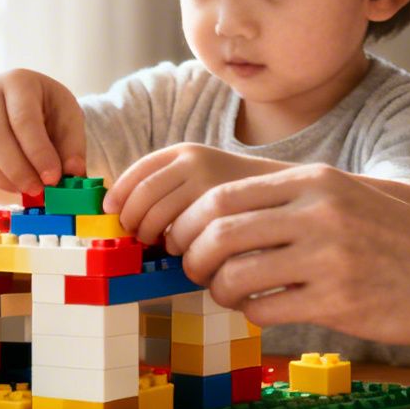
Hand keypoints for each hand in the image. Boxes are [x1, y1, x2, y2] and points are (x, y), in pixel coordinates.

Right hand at [0, 69, 86, 196]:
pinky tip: (11, 185)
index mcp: (19, 81)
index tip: (53, 178)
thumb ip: (73, 146)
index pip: (23, 119)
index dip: (38, 152)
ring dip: (2, 178)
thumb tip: (74, 173)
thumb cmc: (47, 111)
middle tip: (38, 190)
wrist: (24, 104)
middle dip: (18, 170)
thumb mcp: (68, 119)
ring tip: (26, 190)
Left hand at [104, 143, 291, 243]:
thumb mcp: (201, 176)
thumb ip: (169, 187)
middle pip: (141, 199)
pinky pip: (182, 236)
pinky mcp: (221, 211)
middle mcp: (194, 162)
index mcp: (185, 152)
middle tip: (144, 241)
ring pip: (157, 222)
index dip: (119, 197)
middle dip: (135, 224)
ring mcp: (208, 185)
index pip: (135, 174)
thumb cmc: (240, 193)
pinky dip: (177, 250)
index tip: (115, 216)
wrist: (294, 193)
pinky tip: (192, 256)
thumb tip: (117, 210)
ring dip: (155, 240)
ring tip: (171, 250)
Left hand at [165, 163, 409, 344]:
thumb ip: (288, 203)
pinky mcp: (338, 301)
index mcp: (314, 182)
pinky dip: (253, 313)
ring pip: (235, 274)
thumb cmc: (397, 240)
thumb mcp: (344, 198)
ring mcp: (328, 257)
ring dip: (220, 290)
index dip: (191, 223)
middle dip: (194, 257)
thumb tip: (216, 221)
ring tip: (231, 294)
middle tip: (199, 272)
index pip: (223, 196)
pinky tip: (267, 310)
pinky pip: (266, 309)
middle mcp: (318, 212)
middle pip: (219, 232)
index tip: (186, 242)